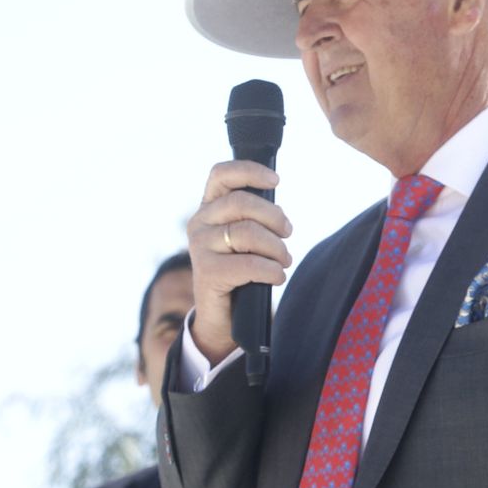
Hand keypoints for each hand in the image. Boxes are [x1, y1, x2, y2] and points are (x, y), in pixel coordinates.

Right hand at [187, 160, 293, 362]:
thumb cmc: (240, 271)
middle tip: (287, 234)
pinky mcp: (207, 272)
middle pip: (242, 202)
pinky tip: (277, 276)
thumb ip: (254, 217)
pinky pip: (250, 263)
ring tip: (283, 261)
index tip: (276, 180)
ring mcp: (199, 247)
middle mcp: (199, 223)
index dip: (249, 171)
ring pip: (249, 232)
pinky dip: (272, 270)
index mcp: (209, 208)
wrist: (222, 317)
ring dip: (277, 248)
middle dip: (274, 217)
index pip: (221, 174)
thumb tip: (278, 212)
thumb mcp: (246, 238)